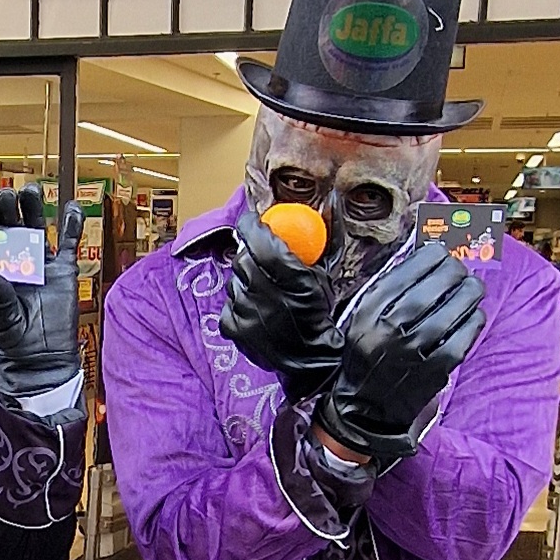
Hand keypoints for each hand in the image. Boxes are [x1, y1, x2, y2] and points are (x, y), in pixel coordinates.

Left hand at [0, 185, 84, 402]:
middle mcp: (17, 259)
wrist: (43, 359)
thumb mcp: (1, 318)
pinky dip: (72, 225)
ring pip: (38, 226)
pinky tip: (72, 207)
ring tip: (31, 192)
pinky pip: (70, 243)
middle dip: (8, 208)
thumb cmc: (15, 340)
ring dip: (34, 207)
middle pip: (12, 224)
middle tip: (6, 198)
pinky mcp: (65, 270)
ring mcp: (42, 262)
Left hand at [219, 210, 340, 396]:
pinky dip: (240, 301)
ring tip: (264, 290)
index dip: (252, 225)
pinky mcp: (233, 328)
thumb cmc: (320, 314)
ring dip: (246, 280)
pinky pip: (229, 303)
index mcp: (289, 276)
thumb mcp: (326, 274)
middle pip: (243, 258)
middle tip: (261, 256)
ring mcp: (245, 312)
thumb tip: (330, 200)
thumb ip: (323, 238)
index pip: (258, 238)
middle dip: (250, 253)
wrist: (311, 359)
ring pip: (235, 281)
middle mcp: (263, 292)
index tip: (253, 220)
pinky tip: (256, 308)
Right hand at [315, 241, 485, 465]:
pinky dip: (473, 321)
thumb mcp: (363, 320)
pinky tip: (473, 315)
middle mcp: (388, 330)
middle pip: (432, 288)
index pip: (406, 272)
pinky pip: (462, 338)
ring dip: (469, 293)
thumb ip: (388, 292)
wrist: (363, 410)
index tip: (440, 253)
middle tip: (461, 270)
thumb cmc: (367, 358)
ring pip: (452, 310)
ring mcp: (413, 352)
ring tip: (473, 288)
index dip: (430, 257)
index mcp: (368, 313)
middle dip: (454, 271)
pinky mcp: (434, 371)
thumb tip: (426, 259)